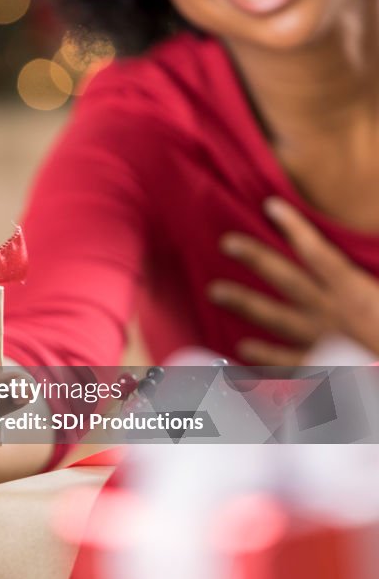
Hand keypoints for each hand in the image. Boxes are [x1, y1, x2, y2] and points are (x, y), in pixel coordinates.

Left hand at [209, 198, 378, 364]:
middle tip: (226, 243)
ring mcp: (323, 343)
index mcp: (357, 292)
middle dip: (256, 259)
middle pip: (287, 280)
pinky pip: (288, 363)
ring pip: (276, 319)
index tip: (271, 206)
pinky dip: (265, 357)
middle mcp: (332, 314)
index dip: (294, 227)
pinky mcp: (323, 372)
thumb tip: (349, 250)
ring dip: (244, 304)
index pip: (318, 252)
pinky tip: (242, 348)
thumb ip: (371, 263)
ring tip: (215, 291)